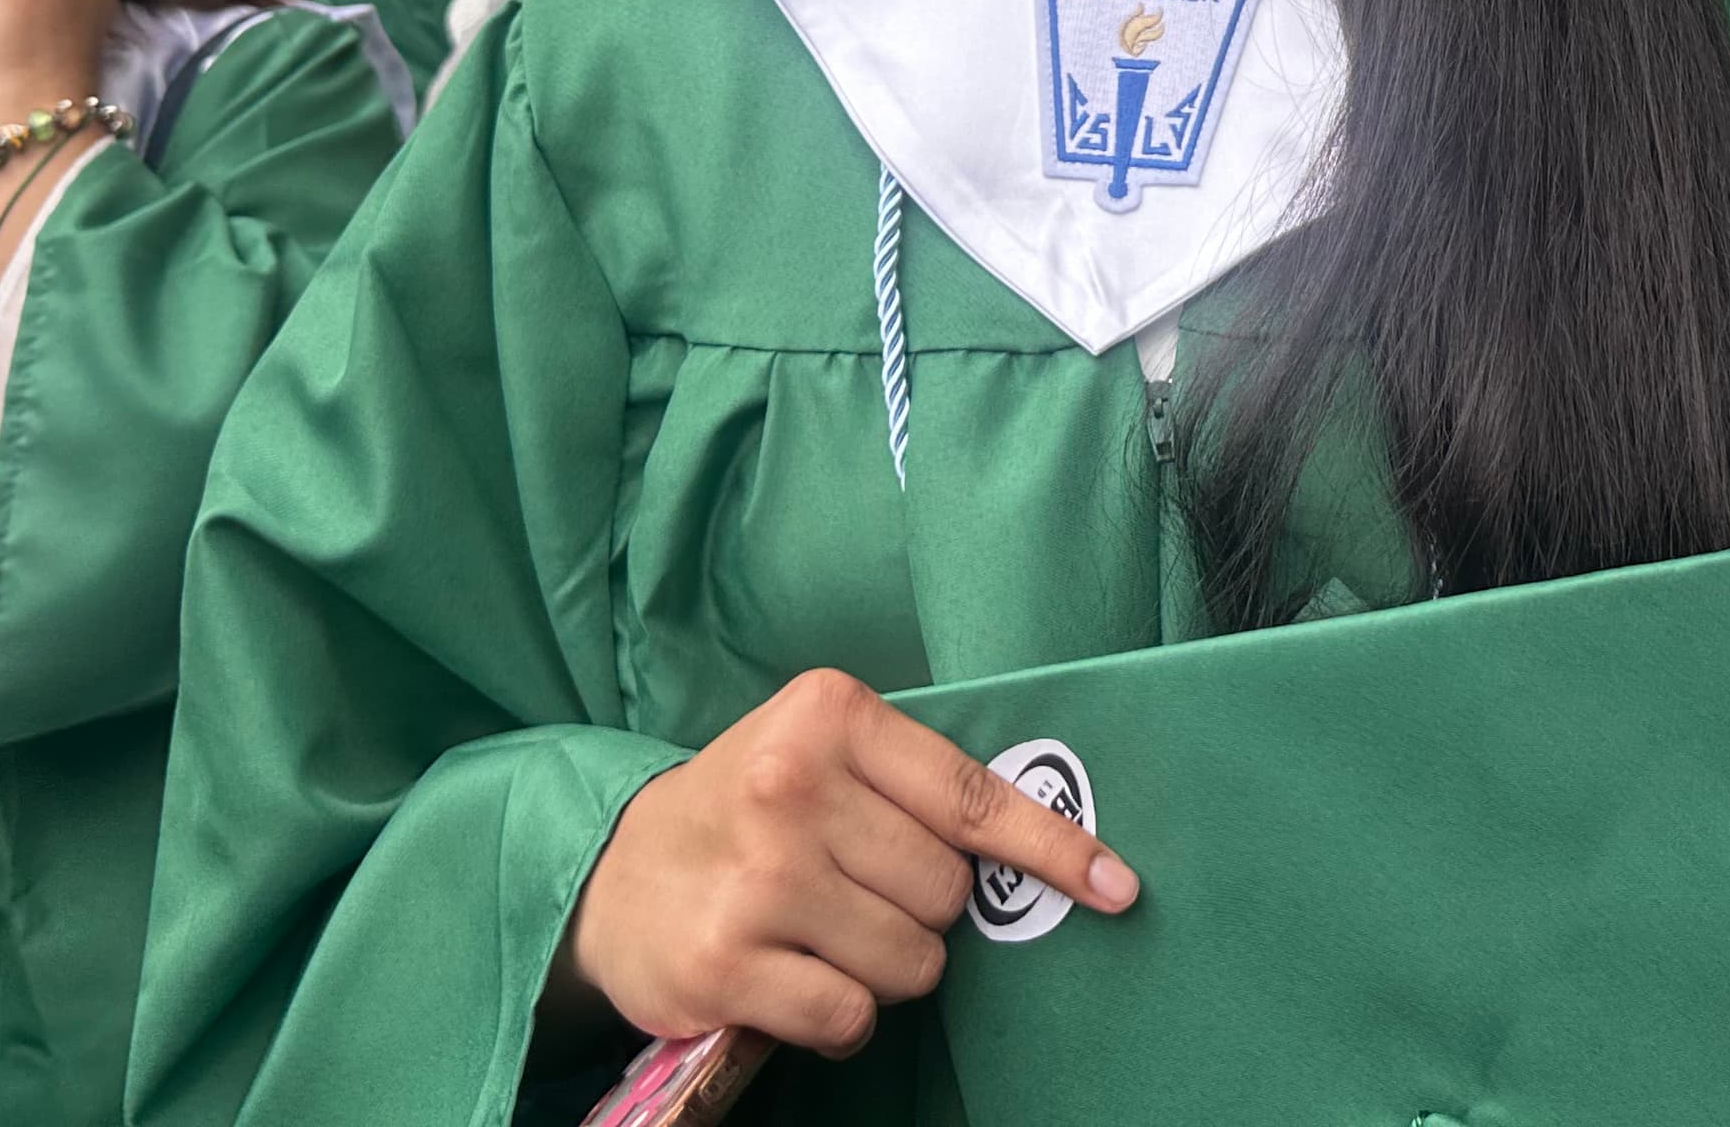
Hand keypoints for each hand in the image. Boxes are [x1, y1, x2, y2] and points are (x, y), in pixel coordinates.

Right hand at [561, 669, 1135, 1057]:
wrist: (613, 874)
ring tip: (819, 932)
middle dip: (920, 910)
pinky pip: (851, 1015)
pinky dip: (840, 1014)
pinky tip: (795, 978)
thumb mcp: (821, 756)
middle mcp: (792, 787)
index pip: (972, 796)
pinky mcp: (726, 963)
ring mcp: (759, 878)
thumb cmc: (747, 811)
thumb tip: (1047, 852)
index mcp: (828, 715)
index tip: (1116, 886)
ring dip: (882, 965)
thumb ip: (914, 789)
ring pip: (910, 961)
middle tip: (853, 890)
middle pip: (945, 892)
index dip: (1052, 849)